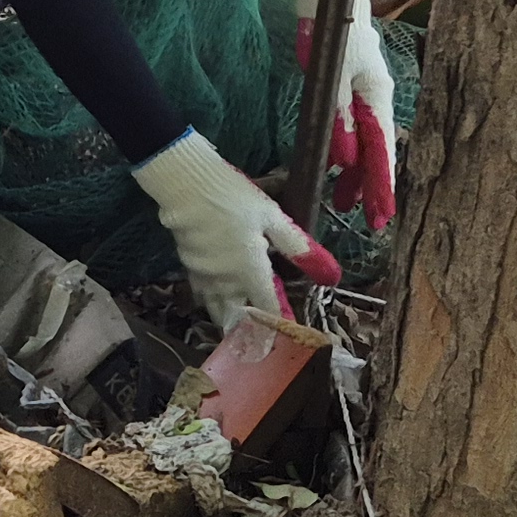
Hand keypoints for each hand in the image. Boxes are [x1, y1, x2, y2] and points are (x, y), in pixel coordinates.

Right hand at [131, 131, 334, 330]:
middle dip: (247, 330)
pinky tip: (217, 287)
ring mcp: (203, 277)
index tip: (287, 332)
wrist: (185, 184)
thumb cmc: (233, 198)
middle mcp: (226, 283)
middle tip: (257, 333)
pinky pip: (201, 292)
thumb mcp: (272, 218)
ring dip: (227, 316)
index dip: (279, 324)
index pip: (268, 311)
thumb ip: (298, 248)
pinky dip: (211, 297)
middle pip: (235, 319)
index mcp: (251, 274)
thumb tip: (332, 275)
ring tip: (237, 317)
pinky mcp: (186, 265)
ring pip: (215, 309)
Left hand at [294, 0, 396, 230]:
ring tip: (344, 202)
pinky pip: (354, 129)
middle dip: (372, 188)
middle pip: (378, 153)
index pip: (383, 152)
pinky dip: (347, 152)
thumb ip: (339, 118)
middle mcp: (377, 100)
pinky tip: (337, 166)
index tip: (383, 216)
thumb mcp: (333, 76)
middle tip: (370, 222)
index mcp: (378, 98)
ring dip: (356, 174)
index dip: (382, 187)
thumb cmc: (333, 32)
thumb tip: (346, 161)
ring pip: (366, 144)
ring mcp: (366, 95)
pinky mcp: (351, 89)